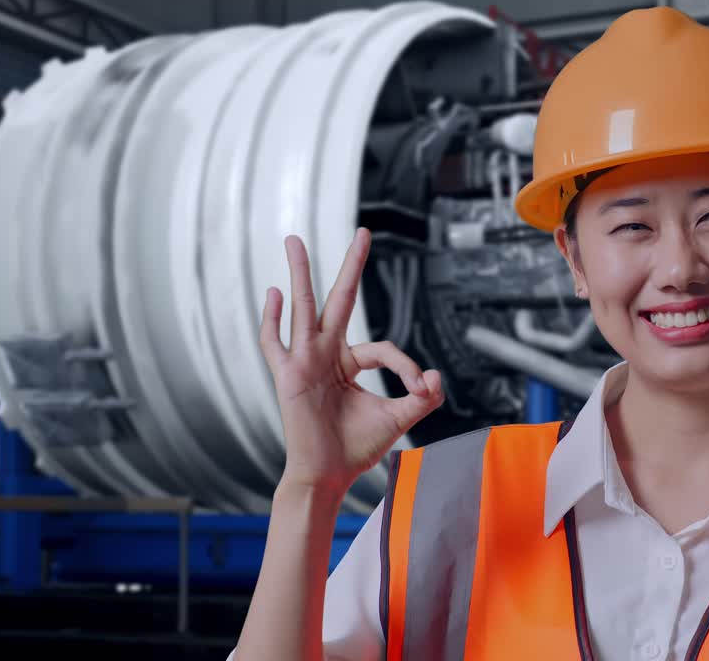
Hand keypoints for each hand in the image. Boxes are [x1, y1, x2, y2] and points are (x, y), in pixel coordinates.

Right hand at [259, 228, 443, 495]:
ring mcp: (305, 361)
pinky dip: (272, 319)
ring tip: (294, 240)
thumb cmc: (357, 447)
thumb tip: (436, 376)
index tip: (420, 388)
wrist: (330, 476)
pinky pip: (274, 343)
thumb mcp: (399, 418)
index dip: (406, 366)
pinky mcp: (288, 376)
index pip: (383, 348)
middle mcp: (326, 354)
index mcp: (349, 362)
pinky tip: (273, 293)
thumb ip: (421, 397)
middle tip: (364, 231)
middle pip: (339, 300)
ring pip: (304, 308)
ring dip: (300, 273)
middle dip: (351, 266)